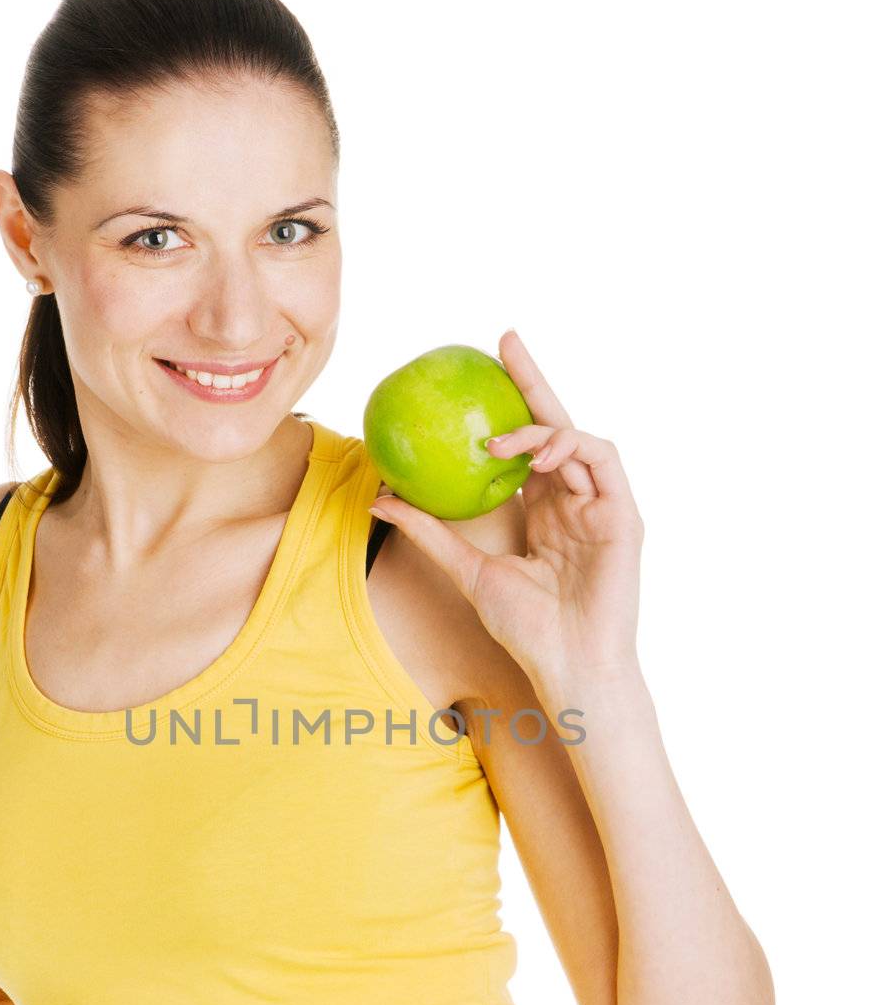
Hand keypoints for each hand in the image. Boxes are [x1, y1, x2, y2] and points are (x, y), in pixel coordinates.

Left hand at [368, 329, 644, 683]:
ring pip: (577, 438)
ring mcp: (601, 505)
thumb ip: (430, 531)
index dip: (508, 402)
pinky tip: (542, 454)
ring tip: (501, 441)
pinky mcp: (624, 515)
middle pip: (554, 425)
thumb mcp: (467, 570)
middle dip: (532, 379)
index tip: (479, 364)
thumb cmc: (524, 628)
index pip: (524, 444)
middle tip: (504, 341)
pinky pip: (603, 460)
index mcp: (542, 508)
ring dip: (541, 428)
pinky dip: (573, 447)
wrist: (568, 663)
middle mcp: (573, 499)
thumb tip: (379, 499)